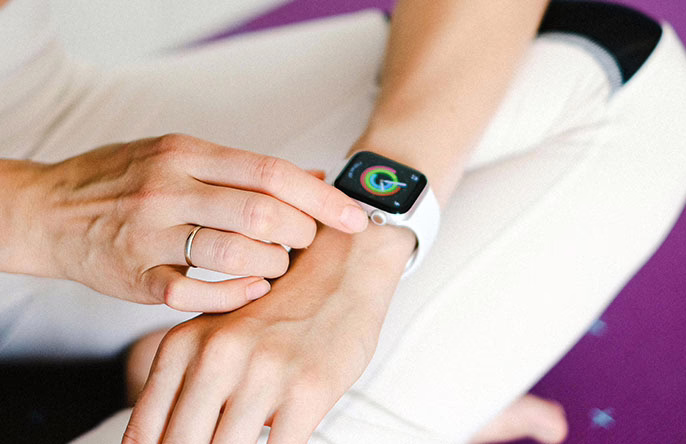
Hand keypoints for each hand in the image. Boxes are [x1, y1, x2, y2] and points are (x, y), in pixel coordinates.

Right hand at [3, 134, 367, 310]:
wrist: (50, 209)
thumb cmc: (125, 180)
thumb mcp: (181, 154)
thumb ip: (245, 168)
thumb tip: (315, 176)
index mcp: (188, 153)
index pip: (271, 172)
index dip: (321, 197)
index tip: (353, 217)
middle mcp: (170, 188)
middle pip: (261, 211)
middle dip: (300, 232)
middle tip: (305, 242)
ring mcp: (150, 233)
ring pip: (234, 251)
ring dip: (272, 264)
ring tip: (277, 265)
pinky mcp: (134, 275)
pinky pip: (194, 292)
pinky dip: (234, 296)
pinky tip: (251, 291)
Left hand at [123, 224, 414, 442]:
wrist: (339, 272)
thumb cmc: (277, 313)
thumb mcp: (216, 336)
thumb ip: (185, 383)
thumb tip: (161, 442)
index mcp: (184, 345)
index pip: (144, 433)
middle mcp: (217, 355)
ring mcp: (264, 372)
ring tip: (240, 441)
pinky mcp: (309, 389)